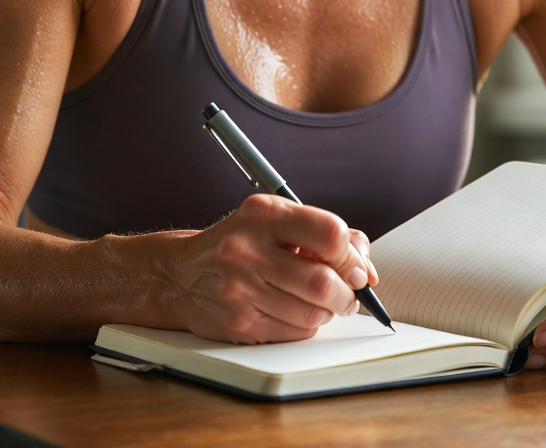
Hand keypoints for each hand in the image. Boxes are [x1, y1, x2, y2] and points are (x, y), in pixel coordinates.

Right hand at [164, 194, 376, 343]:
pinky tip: (293, 312)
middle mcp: (246, 249)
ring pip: (312, 313)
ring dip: (327, 312)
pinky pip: (294, 332)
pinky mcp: (237, 323)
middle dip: (346, 294)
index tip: (355, 268)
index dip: (351, 256)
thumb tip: (366, 271)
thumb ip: (328, 236)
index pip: (328, 233)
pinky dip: (305, 326)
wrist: (179, 274)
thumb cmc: (241, 244)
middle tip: (347, 294)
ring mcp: (238, 289)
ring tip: (320, 303)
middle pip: (322, 281)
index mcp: (263, 214)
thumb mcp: (278, 222)